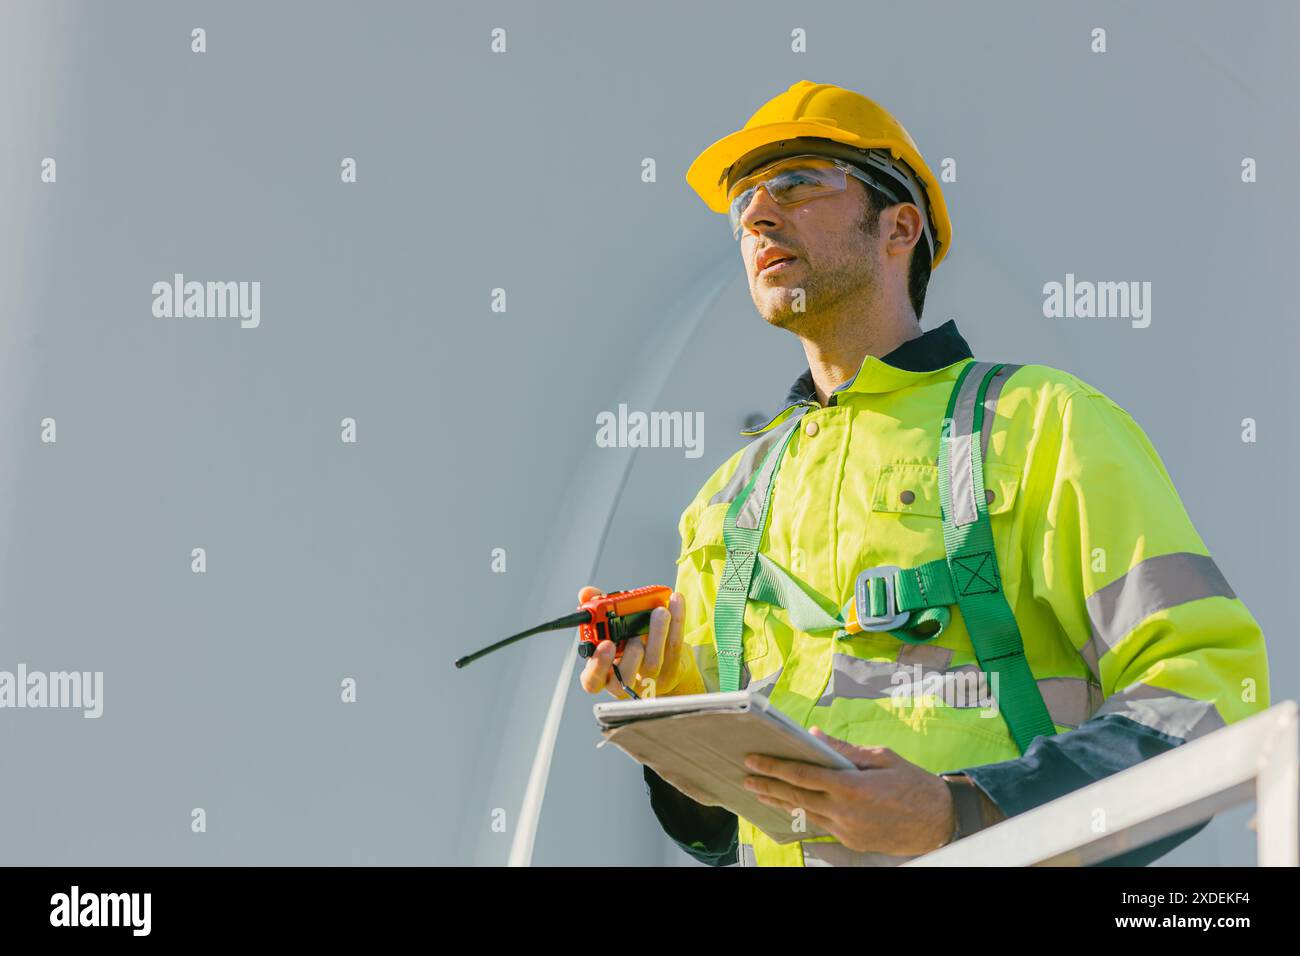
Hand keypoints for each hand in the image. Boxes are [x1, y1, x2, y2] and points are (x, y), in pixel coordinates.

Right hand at [576, 587, 693, 699]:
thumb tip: (586, 593)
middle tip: (634, 635)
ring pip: (653, 662)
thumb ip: (597, 613)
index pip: (593, 681)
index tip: (606, 644)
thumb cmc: (631, 648)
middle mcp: (626, 682)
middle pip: (625, 678)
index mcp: (605, 674)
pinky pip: (675, 647)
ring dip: (657, 633)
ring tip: (660, 612)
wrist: (665, 666)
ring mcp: (651, 680)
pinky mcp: (673, 670)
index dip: (597, 665)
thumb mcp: (611, 633)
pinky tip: (676, 601)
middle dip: (629, 655)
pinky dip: (677, 622)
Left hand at [741, 727, 955, 855]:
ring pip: (805, 813)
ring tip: (760, 792)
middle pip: (796, 797)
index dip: (774, 767)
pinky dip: (803, 813)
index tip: (753, 760)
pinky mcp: (851, 841)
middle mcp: (844, 811)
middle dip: (767, 786)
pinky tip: (792, 805)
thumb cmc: (913, 784)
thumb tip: (813, 736)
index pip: (802, 775)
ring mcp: (847, 830)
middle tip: (745, 778)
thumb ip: (844, 749)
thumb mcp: (881, 757)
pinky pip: (821, 824)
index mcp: (852, 786)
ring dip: (781, 801)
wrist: (939, 822)